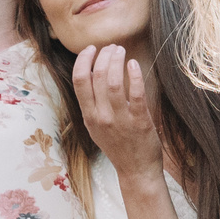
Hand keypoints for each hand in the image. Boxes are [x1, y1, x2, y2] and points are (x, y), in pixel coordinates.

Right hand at [72, 45, 165, 181]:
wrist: (136, 170)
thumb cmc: (118, 146)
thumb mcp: (96, 127)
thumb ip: (92, 104)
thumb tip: (91, 74)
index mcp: (89, 116)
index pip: (79, 81)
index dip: (83, 60)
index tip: (91, 49)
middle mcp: (101, 117)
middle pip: (97, 76)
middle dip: (103, 56)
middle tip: (112, 48)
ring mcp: (120, 119)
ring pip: (114, 81)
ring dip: (117, 61)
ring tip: (122, 51)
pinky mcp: (140, 121)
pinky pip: (136, 93)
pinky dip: (134, 75)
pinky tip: (134, 64)